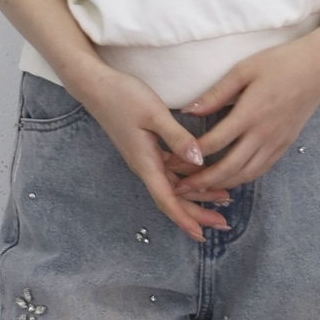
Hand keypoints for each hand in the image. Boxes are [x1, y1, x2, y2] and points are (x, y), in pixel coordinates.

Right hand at [66, 66, 230, 240]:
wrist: (97, 86)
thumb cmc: (123, 97)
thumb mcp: (153, 113)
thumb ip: (176, 137)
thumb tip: (199, 160)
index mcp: (146, 162)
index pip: (167, 199)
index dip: (185, 219)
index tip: (202, 234)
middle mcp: (145, 165)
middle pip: (172, 198)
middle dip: (196, 214)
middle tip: (223, 223)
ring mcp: (145, 157)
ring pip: (173, 185)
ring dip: (195, 195)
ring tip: (221, 199)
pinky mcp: (145, 148)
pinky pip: (169, 171)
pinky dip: (186, 177)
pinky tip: (200, 174)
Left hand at [173, 33, 319, 191]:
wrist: (319, 68)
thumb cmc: (280, 62)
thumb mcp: (244, 69)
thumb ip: (217, 93)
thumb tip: (189, 110)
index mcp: (250, 113)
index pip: (215, 143)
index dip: (191, 155)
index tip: (171, 161)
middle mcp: (264, 134)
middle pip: (229, 168)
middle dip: (202, 181)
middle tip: (179, 189)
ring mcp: (277, 142)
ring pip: (246, 174)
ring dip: (221, 185)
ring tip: (199, 189)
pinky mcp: (286, 145)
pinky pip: (261, 169)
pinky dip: (242, 178)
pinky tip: (229, 179)